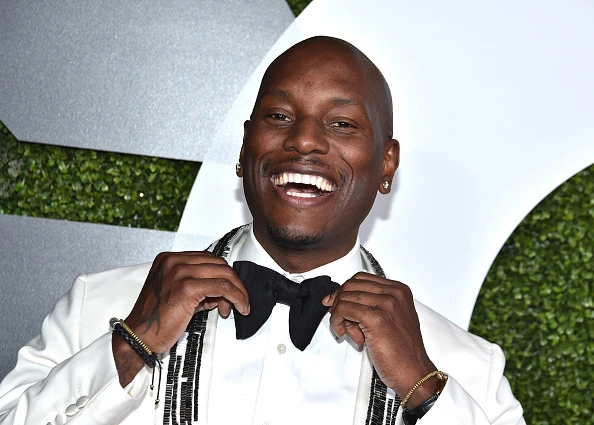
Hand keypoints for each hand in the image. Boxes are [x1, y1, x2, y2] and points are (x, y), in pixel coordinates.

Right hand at [112, 251, 249, 385]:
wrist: (138, 337)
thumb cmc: (155, 320)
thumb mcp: (177, 295)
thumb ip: (198, 287)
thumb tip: (222, 292)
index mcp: (169, 259)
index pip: (208, 259)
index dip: (223, 275)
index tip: (230, 291)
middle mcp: (174, 261)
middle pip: (218, 264)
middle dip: (233, 282)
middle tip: (236, 301)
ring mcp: (180, 272)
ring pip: (224, 273)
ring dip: (238, 291)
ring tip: (237, 306)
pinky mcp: (187, 287)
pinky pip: (222, 287)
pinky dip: (236, 296)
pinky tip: (238, 307)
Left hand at [322, 272, 439, 406]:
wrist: (413, 372)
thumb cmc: (402, 352)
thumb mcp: (390, 319)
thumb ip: (370, 306)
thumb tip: (340, 299)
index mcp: (399, 290)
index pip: (361, 278)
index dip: (344, 290)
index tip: (335, 302)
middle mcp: (394, 294)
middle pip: (351, 285)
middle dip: (339, 302)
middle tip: (340, 319)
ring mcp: (386, 304)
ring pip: (345, 296)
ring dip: (338, 314)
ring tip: (347, 330)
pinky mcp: (376, 318)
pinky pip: (343, 309)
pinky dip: (337, 320)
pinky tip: (342, 332)